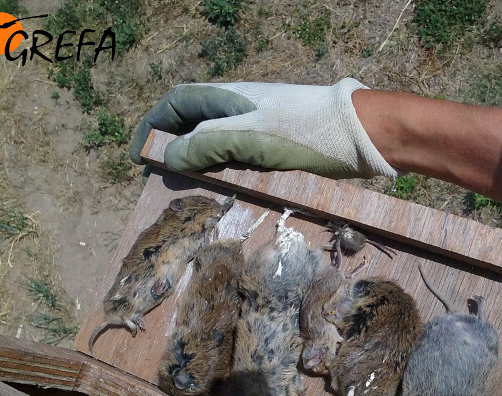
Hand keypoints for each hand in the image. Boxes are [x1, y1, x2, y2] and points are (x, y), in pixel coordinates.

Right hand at [129, 78, 396, 178]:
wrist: (360, 135)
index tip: (140, 154)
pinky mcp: (277, 145)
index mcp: (227, 97)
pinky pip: (241, 157)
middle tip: (164, 180)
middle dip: (174, 148)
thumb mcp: (250, 138)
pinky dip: (226, 172)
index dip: (154, 125)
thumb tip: (171, 156)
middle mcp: (239, 108)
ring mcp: (259, 127)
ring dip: (200, 164)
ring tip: (191, 191)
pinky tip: (227, 191)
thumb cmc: (304, 132)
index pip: (176, 103)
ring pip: (217, 143)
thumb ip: (207, 145)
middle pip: (193, 124)